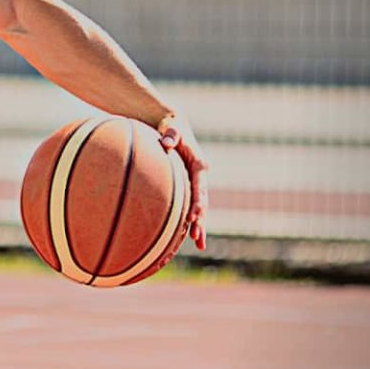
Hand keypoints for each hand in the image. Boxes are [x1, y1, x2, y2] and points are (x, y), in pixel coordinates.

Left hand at [156, 113, 208, 249]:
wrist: (172, 124)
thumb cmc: (171, 126)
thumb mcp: (171, 128)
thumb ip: (170, 135)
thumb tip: (166, 142)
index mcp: (199, 165)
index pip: (200, 188)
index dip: (198, 203)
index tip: (193, 216)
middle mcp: (200, 176)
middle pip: (203, 202)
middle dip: (200, 221)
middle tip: (196, 238)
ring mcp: (195, 182)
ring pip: (199, 207)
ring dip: (199, 224)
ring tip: (199, 244)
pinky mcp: (188, 185)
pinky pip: (190, 204)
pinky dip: (191, 219)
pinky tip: (187, 235)